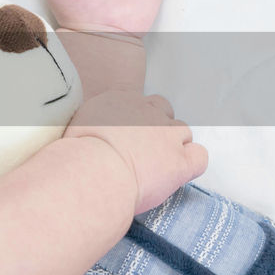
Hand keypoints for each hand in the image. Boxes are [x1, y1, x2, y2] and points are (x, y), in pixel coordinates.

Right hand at [64, 90, 207, 215]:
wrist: (93, 172)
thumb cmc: (75, 156)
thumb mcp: (74, 129)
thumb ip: (89, 125)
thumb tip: (86, 136)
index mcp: (120, 101)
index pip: (139, 103)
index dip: (136, 122)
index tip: (126, 139)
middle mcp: (147, 112)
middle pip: (164, 111)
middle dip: (157, 129)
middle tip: (143, 152)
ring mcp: (167, 135)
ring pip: (182, 131)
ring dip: (174, 145)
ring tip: (158, 166)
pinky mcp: (180, 161)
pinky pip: (199, 156)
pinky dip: (193, 162)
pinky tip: (179, 173)